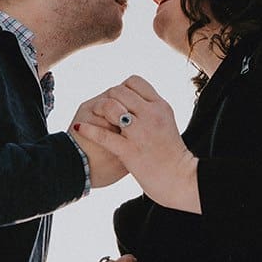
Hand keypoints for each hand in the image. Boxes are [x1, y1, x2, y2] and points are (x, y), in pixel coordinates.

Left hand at [73, 77, 201, 211]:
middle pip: (119, 91)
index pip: (135, 82)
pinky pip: (103, 135)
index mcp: (160, 106)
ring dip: (100, 110)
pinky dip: (88, 130)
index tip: (119, 100)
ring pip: (111, 107)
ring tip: (97, 118)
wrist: (182, 179)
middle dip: (108, 98)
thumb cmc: (172, 154)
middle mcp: (151, 115)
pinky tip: (80, 128)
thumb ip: (152, 110)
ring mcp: (140, 132)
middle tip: (105, 111)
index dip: (122, 88)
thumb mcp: (167, 123)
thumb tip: (136, 101)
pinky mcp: (130, 150)